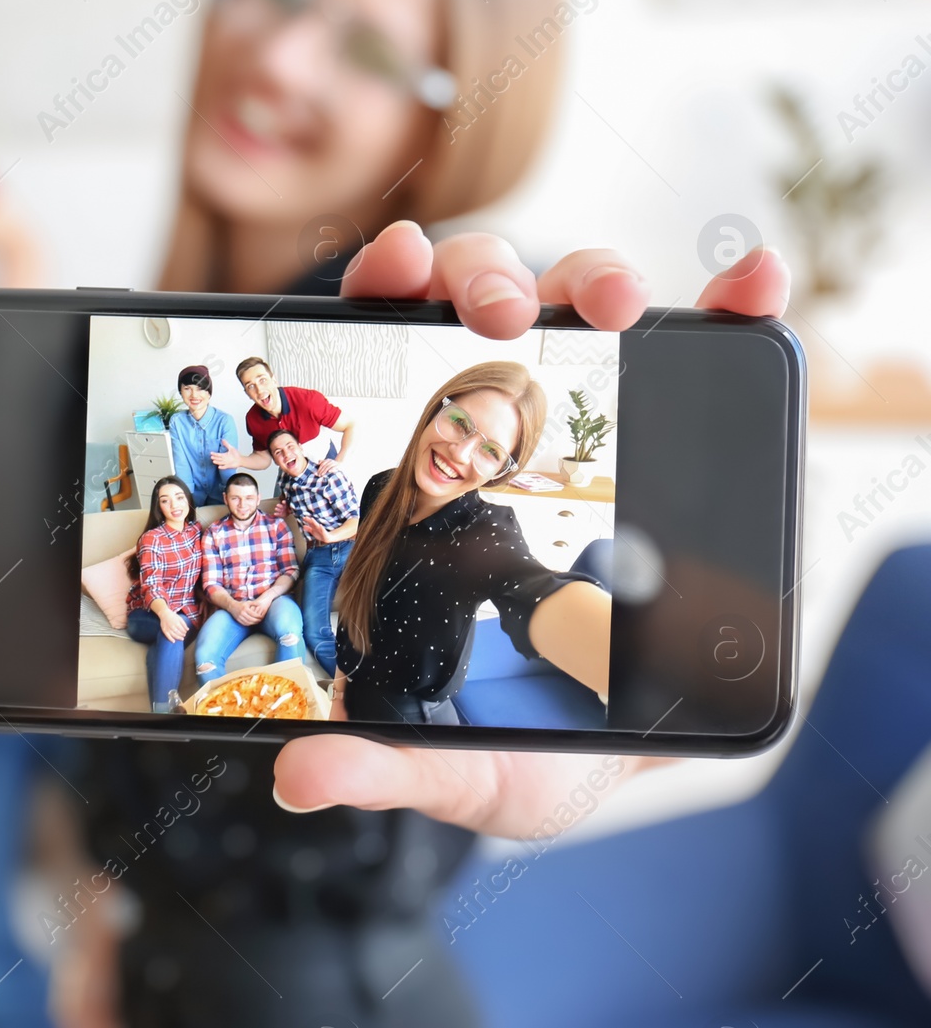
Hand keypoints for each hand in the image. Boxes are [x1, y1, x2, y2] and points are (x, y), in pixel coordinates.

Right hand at [157, 608, 188, 641]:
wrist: (164, 614)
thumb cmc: (173, 616)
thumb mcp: (180, 618)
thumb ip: (184, 624)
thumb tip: (188, 629)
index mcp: (176, 623)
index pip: (182, 629)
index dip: (184, 632)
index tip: (185, 633)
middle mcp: (172, 626)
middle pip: (178, 633)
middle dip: (182, 635)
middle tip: (184, 636)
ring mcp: (168, 629)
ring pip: (174, 635)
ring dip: (178, 637)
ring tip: (181, 639)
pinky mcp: (164, 630)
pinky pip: (167, 636)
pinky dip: (170, 639)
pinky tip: (174, 641)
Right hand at [210, 439, 242, 470]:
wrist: (240, 459)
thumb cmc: (236, 454)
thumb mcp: (231, 448)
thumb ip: (226, 444)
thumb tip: (222, 439)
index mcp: (224, 455)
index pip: (218, 454)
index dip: (214, 454)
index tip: (211, 453)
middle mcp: (224, 459)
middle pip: (218, 458)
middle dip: (215, 458)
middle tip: (211, 457)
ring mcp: (225, 463)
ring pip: (220, 462)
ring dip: (217, 462)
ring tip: (213, 461)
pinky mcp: (228, 466)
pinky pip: (224, 467)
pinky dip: (222, 467)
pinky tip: (219, 467)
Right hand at [234, 598, 266, 626]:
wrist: (232, 606)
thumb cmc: (241, 604)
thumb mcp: (248, 602)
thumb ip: (254, 603)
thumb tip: (260, 604)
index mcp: (245, 608)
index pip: (254, 614)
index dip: (258, 616)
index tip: (261, 617)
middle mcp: (242, 613)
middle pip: (251, 619)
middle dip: (257, 620)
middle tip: (260, 620)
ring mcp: (240, 617)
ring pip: (248, 622)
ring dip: (253, 623)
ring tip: (257, 622)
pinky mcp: (238, 620)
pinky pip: (244, 624)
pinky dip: (249, 624)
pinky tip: (252, 623)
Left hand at [273, 222, 788, 830]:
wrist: (620, 755)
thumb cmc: (523, 739)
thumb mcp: (450, 758)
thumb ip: (380, 761)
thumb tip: (299, 777)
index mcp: (421, 480)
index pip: (384, 353)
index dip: (382, 291)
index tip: (395, 268)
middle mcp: (497, 429)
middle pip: (477, 307)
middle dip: (486, 281)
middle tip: (499, 313)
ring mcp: (591, 421)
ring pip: (579, 307)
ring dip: (592, 281)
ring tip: (614, 305)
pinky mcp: (683, 436)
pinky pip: (706, 349)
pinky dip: (730, 305)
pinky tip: (747, 287)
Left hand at [301, 516, 328, 544]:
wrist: (328, 538)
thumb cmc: (320, 534)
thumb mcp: (314, 532)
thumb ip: (309, 529)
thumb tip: (303, 526)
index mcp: (315, 527)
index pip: (311, 523)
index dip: (307, 520)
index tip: (303, 518)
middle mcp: (318, 528)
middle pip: (313, 523)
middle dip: (309, 520)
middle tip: (306, 517)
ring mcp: (321, 530)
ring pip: (317, 526)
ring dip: (314, 522)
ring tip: (311, 519)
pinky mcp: (325, 533)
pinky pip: (323, 531)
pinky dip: (322, 528)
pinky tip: (320, 525)